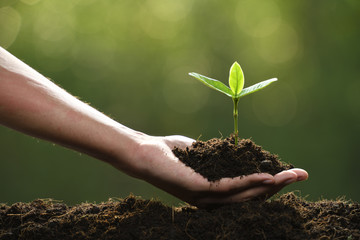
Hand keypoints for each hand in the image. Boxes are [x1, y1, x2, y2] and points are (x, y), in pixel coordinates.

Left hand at [118, 135, 307, 207]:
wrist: (146, 153)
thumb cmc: (172, 153)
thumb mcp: (204, 154)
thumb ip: (222, 158)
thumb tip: (241, 152)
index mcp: (214, 195)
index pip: (248, 193)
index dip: (271, 185)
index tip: (290, 173)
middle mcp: (212, 201)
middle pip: (252, 197)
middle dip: (278, 186)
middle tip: (301, 175)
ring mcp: (206, 198)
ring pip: (245, 195)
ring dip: (270, 185)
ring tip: (290, 176)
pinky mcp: (199, 190)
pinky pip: (229, 187)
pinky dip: (249, 182)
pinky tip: (266, 176)